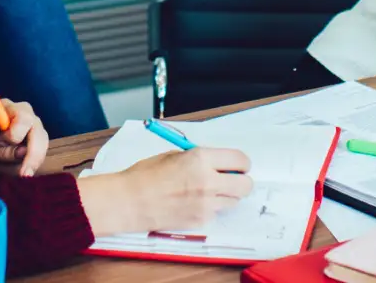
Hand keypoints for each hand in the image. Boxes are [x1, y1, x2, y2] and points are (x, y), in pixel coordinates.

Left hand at [0, 98, 47, 177]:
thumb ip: (1, 150)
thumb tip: (23, 153)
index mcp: (8, 107)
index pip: (24, 119)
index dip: (15, 135)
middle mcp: (25, 113)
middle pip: (39, 133)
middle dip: (32, 156)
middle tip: (23, 175)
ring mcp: (33, 126)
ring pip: (40, 147)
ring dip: (24, 163)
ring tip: (1, 168)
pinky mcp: (36, 140)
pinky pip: (37, 156)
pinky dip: (24, 166)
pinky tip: (8, 168)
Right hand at [76, 147, 254, 236]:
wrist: (129, 201)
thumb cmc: (146, 175)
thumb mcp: (175, 155)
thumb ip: (200, 158)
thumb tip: (219, 163)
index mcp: (201, 159)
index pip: (241, 160)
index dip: (241, 163)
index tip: (237, 165)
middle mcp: (208, 182)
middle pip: (246, 185)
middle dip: (241, 181)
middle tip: (230, 179)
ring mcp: (206, 204)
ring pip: (233, 201)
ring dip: (226, 195)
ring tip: (205, 191)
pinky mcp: (200, 221)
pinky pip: (216, 213)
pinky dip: (210, 208)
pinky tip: (192, 203)